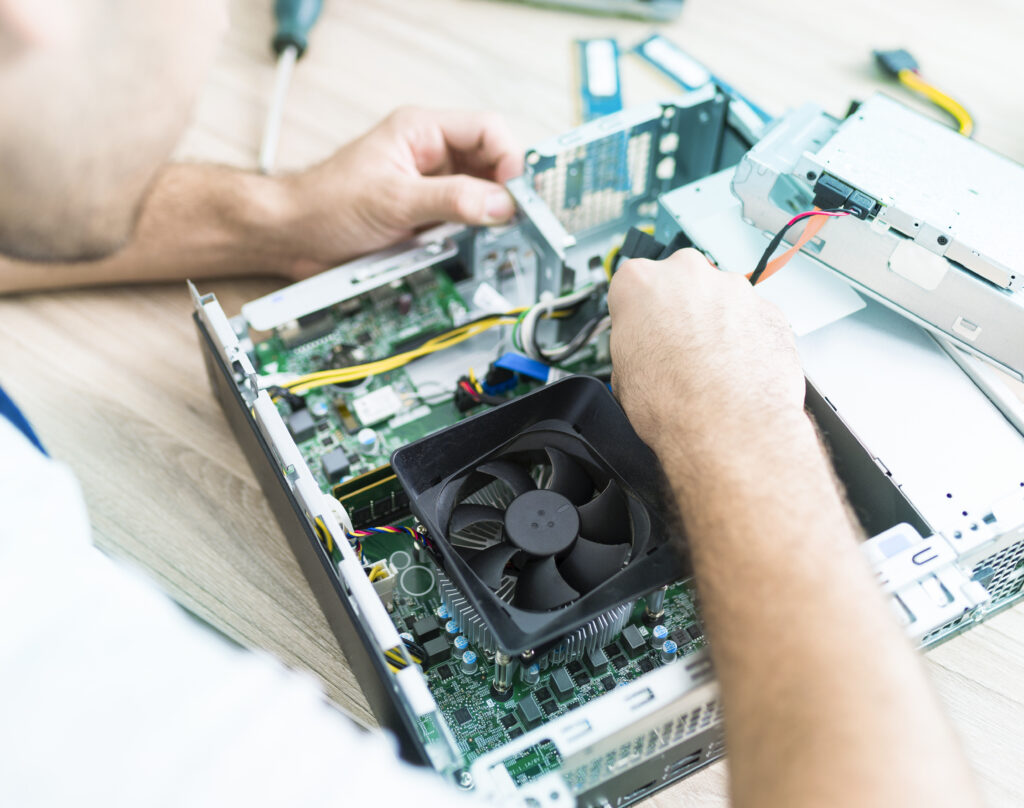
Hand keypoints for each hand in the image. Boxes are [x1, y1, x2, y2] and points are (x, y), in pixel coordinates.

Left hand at [282, 107, 522, 277]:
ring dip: (486, 217)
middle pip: (490, 165)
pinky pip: (463, 223)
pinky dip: (471, 236)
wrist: (293, 237)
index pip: (487, 130)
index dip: (509, 158)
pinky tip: (467, 246)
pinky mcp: (425, 217)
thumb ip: (451, 199)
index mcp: (421, 131)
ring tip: (488, 235)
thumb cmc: (324, 203)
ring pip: (481, 197)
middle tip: (513, 220)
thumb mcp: (394, 199)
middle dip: (503, 192)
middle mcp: (429, 156)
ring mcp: (429, 187)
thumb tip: (499, 204)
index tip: (516, 192)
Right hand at [607, 249, 806, 453]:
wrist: (727, 427)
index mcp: (640, 282)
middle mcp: (687, 275)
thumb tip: (642, 352)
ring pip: (721, 300)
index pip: (633, 287)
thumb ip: (634, 344)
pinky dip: (746, 340)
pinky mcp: (769, 309)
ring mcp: (733, 289)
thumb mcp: (622, 374)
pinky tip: (736, 372)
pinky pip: (752, 319)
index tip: (644, 333)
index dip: (639, 315)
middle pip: (681, 284)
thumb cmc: (674, 404)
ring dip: (716, 326)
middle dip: (681, 312)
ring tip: (710, 369)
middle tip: (677, 351)